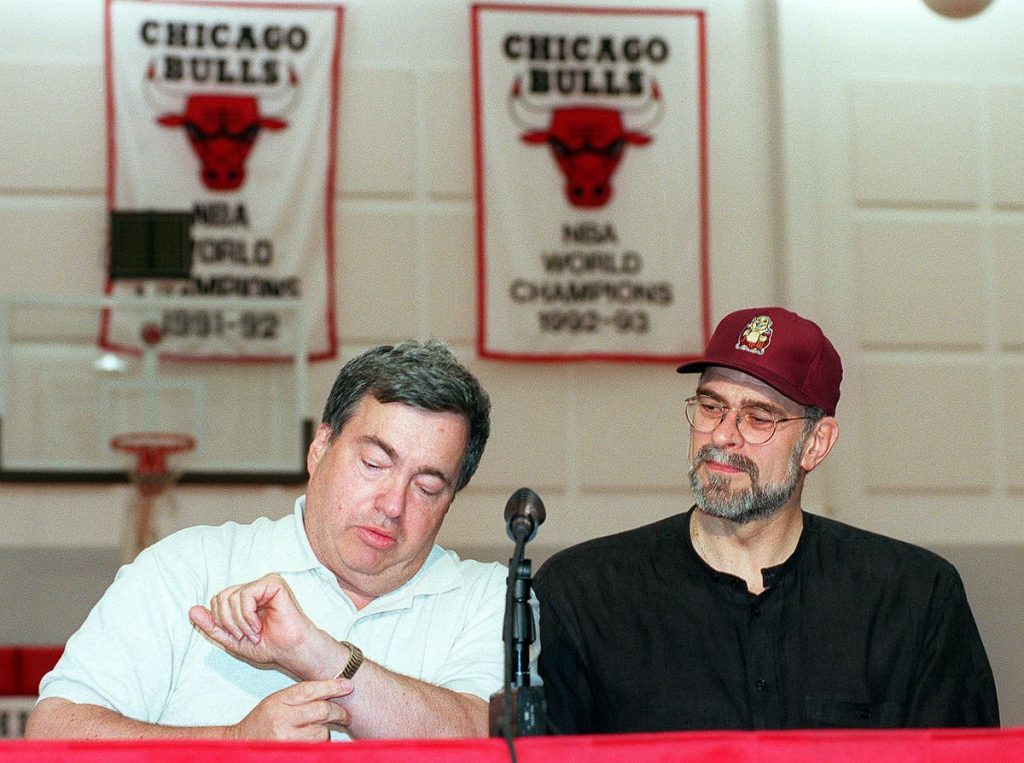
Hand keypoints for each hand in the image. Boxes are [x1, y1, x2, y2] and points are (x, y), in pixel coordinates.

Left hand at [190, 573, 322, 674]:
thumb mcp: (232, 639)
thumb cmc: (268, 645)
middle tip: (245, 635)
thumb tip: (191, 611)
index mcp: (245, 597)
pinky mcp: (273, 583)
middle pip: (221, 597)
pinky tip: (259, 625)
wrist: (291, 651)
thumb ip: (213, 625)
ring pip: (231, 597)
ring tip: (255, 632)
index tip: (238, 636)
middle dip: (228, 622)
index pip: (217, 600)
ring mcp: (264, 583)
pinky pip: (246, 595)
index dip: (221, 621)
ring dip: (240, 622)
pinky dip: (248, 616)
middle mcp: (254, 587)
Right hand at [228, 678, 353, 740]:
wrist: (241, 745)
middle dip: (338, 712)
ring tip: (316, 731)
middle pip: (322, 711)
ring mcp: (286, 740)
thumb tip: (331, 690)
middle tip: (345, 714)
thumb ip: (299, 697)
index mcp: (278, 702)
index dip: (332, 686)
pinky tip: (310, 742)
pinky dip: (318, 745)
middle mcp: (282, 720)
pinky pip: (315, 748)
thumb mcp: (276, 702)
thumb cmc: (261, 722)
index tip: (347, 685)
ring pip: (322, 732)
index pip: (310, 690)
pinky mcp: (291, 754)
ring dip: (325, 731)